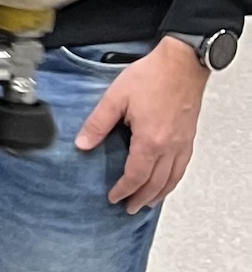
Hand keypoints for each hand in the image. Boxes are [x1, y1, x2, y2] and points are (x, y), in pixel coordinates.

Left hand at [74, 37, 209, 210]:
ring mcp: (182, 143)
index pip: (135, 176)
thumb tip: (82, 144)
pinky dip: (174, 180)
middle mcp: (169, 147)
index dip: (123, 190)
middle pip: (156, 183)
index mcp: (150, 141)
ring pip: (172, 178)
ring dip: (159, 194)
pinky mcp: (189, 136)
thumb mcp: (116, 98)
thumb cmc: (153, 76)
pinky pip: (183, 166)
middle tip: (129, 208)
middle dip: (141, 198)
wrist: (182, 63)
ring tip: (148, 202)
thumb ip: (97, 123)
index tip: (113, 197)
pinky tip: (168, 180)